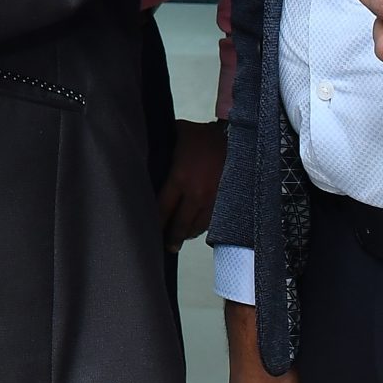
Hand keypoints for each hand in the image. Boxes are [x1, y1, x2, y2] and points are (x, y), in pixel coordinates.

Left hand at [158, 119, 227, 248]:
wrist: (236, 137)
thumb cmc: (203, 135)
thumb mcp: (176, 136)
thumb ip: (162, 148)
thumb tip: (145, 149)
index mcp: (180, 179)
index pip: (163, 209)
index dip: (154, 222)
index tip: (147, 229)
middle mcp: (196, 194)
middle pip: (180, 225)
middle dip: (171, 237)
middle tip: (165, 246)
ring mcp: (212, 200)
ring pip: (197, 227)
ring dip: (187, 234)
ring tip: (179, 239)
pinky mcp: (226, 202)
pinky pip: (212, 221)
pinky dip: (202, 226)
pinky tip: (196, 228)